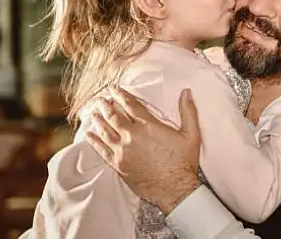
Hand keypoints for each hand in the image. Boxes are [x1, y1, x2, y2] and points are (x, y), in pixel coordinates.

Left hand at [85, 87, 201, 213]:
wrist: (175, 189)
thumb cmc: (184, 162)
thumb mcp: (191, 134)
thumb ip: (188, 111)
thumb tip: (186, 92)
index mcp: (149, 126)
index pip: (131, 105)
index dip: (121, 95)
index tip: (115, 90)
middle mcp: (133, 136)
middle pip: (114, 116)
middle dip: (106, 105)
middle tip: (100, 99)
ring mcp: (123, 151)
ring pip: (106, 130)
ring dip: (99, 119)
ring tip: (94, 112)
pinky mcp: (118, 164)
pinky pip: (102, 150)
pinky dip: (94, 141)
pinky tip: (89, 134)